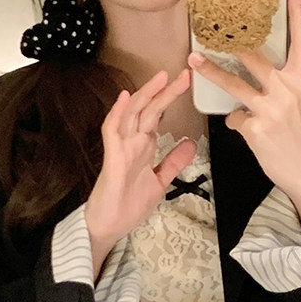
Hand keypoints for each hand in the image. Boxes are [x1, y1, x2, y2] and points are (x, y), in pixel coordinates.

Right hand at [84, 66, 197, 261]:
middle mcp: (132, 142)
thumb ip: (174, 162)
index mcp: (143, 146)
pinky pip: (112, 132)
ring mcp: (121, 148)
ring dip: (144, 95)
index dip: (171, 98)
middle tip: (184, 74)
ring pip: (132, 114)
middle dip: (165, 91)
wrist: (110, 227)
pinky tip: (126, 99)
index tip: (187, 83)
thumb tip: (190, 144)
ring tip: (160, 78)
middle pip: (149, 109)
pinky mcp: (112, 159)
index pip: (158, 115)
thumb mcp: (160, 181)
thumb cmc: (128, 205)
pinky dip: (118, 114)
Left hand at [188, 0, 300, 237]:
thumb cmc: (300, 136)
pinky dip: (236, 122)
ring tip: (194, 61)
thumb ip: (282, 84)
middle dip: (233, 41)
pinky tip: (247, 129)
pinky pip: (234, 117)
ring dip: (212, 72)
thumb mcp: (300, 103)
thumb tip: (254, 73)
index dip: (297, 15)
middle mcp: (287, 90)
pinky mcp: (256, 128)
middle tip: (216, 25)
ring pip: (235, 84)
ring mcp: (271, 109)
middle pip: (255, 57)